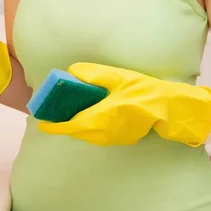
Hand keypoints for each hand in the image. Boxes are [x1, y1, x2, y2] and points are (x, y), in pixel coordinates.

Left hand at [37, 62, 210, 146]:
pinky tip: (89, 114)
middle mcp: (104, 132)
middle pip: (77, 130)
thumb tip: (72, 72)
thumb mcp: (118, 77)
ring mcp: (112, 137)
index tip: (41, 122)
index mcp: (101, 117)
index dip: (54, 126)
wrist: (168, 107)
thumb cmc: (143, 91)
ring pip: (86, 134)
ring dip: (76, 124)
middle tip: (53, 111)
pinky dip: (88, 126)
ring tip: (67, 111)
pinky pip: (97, 134)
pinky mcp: (120, 138)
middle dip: (63, 122)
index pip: (71, 125)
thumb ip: (93, 74)